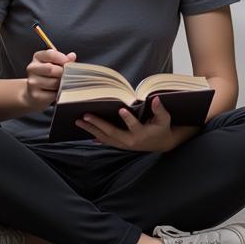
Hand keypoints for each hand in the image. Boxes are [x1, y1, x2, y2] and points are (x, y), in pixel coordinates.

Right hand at [21, 49, 76, 110]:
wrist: (35, 92)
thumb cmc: (48, 75)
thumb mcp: (55, 63)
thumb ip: (63, 59)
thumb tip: (72, 56)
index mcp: (37, 57)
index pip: (50, 54)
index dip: (62, 58)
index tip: (69, 63)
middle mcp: (32, 68)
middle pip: (51, 69)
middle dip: (63, 73)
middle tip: (69, 76)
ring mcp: (33, 82)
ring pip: (53, 83)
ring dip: (62, 84)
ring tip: (64, 84)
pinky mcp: (36, 95)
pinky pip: (53, 94)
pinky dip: (59, 94)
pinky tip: (59, 92)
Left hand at [75, 97, 198, 152]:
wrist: (162, 144)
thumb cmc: (162, 128)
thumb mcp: (165, 119)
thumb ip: (160, 110)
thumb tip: (155, 98)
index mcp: (142, 133)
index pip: (134, 126)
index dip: (128, 119)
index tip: (122, 110)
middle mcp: (131, 141)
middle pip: (112, 133)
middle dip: (98, 124)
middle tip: (85, 115)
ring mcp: (124, 145)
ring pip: (106, 138)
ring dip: (92, 130)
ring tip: (79, 122)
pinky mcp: (121, 145)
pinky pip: (107, 141)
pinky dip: (97, 137)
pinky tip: (87, 133)